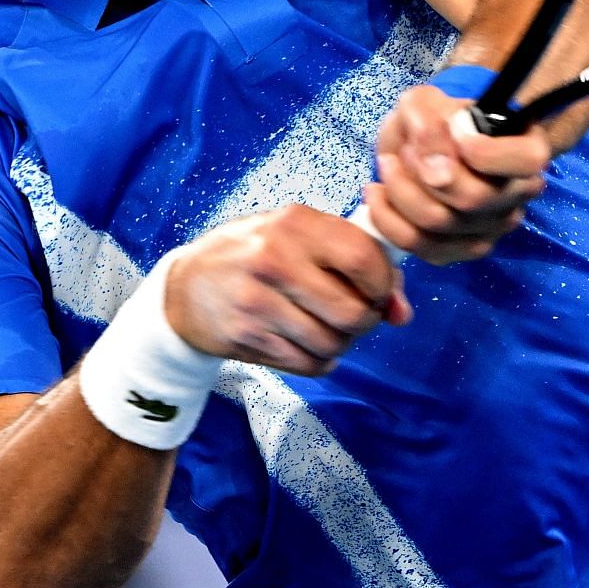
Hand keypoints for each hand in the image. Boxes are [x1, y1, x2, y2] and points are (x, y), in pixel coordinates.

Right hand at [162, 205, 411, 376]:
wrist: (186, 288)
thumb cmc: (255, 255)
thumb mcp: (298, 237)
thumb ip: (354, 261)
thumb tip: (402, 311)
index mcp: (294, 223)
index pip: (363, 258)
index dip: (384, 284)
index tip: (379, 292)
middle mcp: (274, 259)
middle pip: (352, 311)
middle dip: (365, 322)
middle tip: (354, 316)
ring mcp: (257, 301)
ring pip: (332, 344)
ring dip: (340, 344)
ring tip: (326, 328)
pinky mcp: (246, 336)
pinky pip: (308, 364)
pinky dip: (318, 360)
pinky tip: (305, 343)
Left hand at [363, 84, 550, 264]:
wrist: (425, 147)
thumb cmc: (438, 120)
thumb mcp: (428, 101)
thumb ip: (427, 115)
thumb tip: (430, 156)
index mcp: (527, 153)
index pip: (526, 161)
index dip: (486, 152)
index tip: (454, 130)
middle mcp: (517, 196)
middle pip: (473, 197)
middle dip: (426, 171)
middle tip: (406, 149)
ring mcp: (492, 229)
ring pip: (441, 222)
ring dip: (402, 190)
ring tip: (388, 164)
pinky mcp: (460, 251)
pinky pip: (420, 244)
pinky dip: (389, 218)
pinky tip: (377, 192)